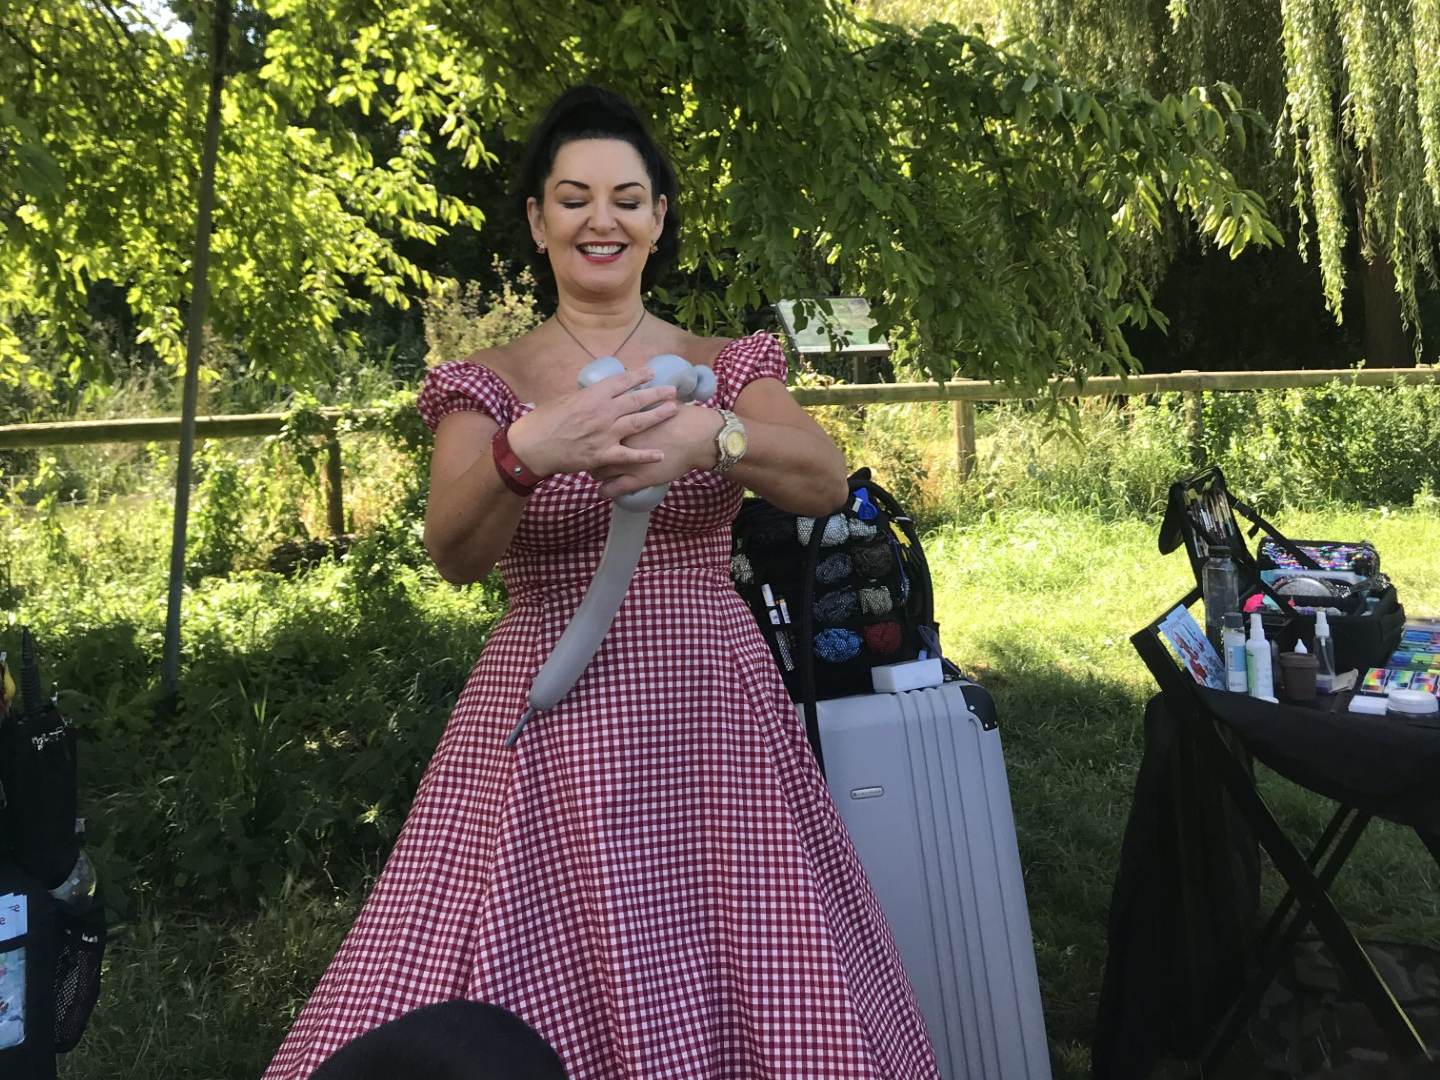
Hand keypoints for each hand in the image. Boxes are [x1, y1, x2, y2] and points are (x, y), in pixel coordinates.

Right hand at [506, 365, 677, 476]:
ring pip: (638, 422)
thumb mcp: (564, 399)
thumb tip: (598, 392)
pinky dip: (645, 456)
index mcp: (591, 395)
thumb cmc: (542, 421)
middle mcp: (602, 412)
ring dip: (658, 415)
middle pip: (636, 400)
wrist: (531, 447)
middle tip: (672, 391)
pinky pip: (628, 456)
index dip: (638, 376)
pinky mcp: (602, 455)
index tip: (651, 372)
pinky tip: (660, 455)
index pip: (621, 382)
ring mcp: (604, 434)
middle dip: (656, 394)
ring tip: (673, 410)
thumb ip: (585, 396)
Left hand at [591, 403, 721, 498]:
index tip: (593, 436)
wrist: (696, 437)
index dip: (593, 434)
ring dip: (596, 473)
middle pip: (594, 450)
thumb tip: (644, 391)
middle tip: (591, 455)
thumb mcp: (656, 403)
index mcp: (622, 421)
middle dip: (591, 454)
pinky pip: (613, 489)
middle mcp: (619, 442)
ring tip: (595, 473)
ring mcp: (626, 463)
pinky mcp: (636, 479)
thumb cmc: (681, 418)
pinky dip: (606, 491)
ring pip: (599, 471)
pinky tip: (603, 491)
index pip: (598, 429)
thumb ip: (646, 401)